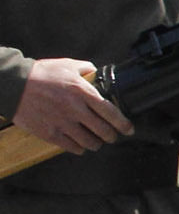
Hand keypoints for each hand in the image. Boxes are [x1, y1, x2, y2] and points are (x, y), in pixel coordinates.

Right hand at [12, 56, 128, 151]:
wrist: (13, 85)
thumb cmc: (41, 74)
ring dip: (96, 144)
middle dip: (111, 136)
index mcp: (82, 92)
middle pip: (104, 131)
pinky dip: (79, 148)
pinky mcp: (49, 133)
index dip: (123, 124)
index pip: (111, 112)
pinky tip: (80, 145)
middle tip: (112, 136)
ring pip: (89, 142)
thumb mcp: (67, 65)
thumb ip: (86, 69)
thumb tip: (98, 73)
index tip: (129, 129)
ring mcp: (62, 123)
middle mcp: (75, 109)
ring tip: (96, 141)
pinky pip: (72, 147)